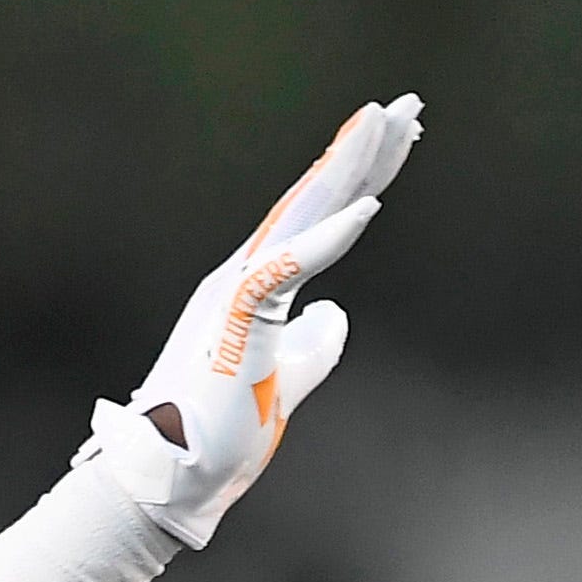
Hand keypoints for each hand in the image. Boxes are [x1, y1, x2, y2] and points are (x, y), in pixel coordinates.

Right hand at [89, 95, 421, 546]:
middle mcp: (248, 274)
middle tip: (409, 106)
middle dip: (364, 152)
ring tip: (385, 122)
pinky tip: (368, 210)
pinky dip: (328, 238)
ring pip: (302, 213)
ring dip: (347, 167)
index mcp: (260, 285)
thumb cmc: (221, 433)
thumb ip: (313, 345)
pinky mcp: (237, 318)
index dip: (359, 176)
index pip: (319, 217)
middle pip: (317, 199)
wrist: (172, 475)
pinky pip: (288, 267)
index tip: (399, 139)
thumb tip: (336, 315)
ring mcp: (238, 291)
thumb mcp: (288, 380)